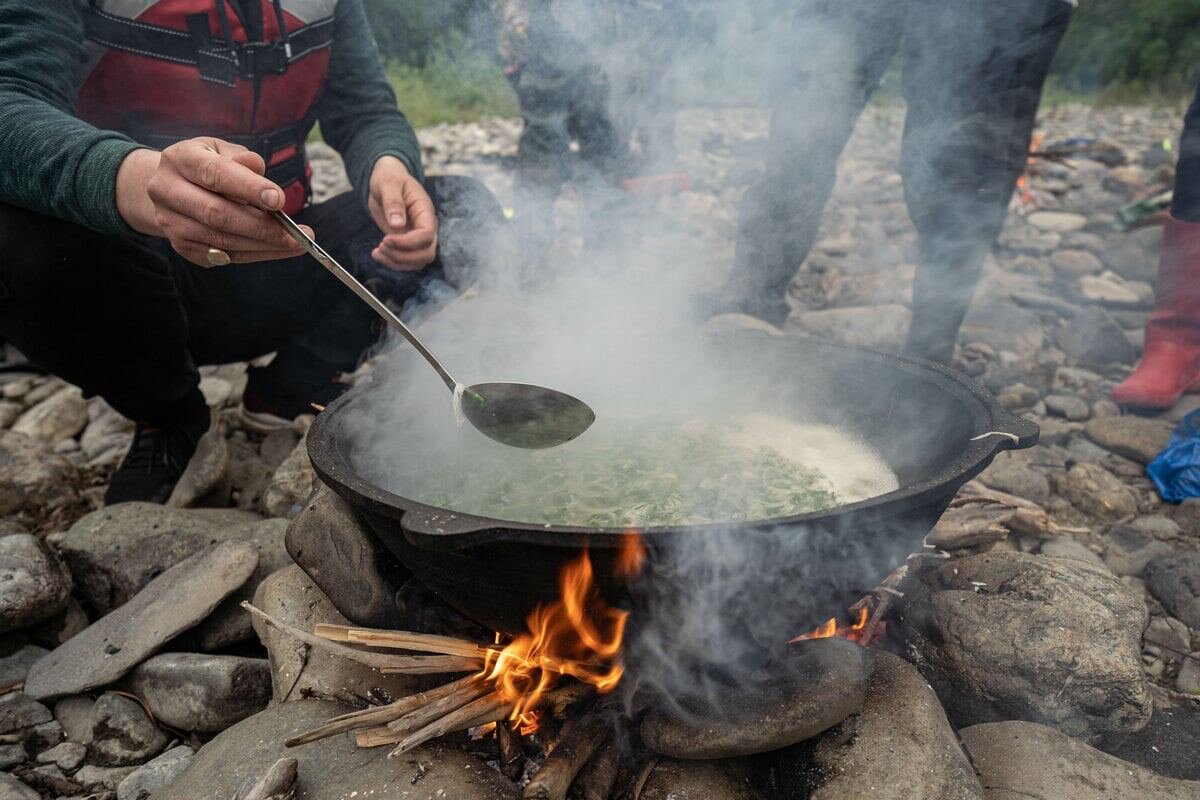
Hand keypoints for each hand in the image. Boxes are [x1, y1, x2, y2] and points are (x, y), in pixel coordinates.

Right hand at [116, 138, 311, 265]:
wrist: (170, 188)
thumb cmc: (207, 165)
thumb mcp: (222, 151)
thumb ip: (242, 159)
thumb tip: (257, 167)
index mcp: (180, 159)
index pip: (214, 174)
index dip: (248, 188)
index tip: (279, 200)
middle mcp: (167, 190)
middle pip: (217, 214)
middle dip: (261, 226)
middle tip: (296, 233)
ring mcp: (171, 222)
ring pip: (221, 240)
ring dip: (263, 245)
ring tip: (295, 243)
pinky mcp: (181, 246)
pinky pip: (223, 256)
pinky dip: (254, 254)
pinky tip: (276, 249)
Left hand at [367, 156, 436, 269]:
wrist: (386, 180)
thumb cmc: (390, 178)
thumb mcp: (389, 184)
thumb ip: (393, 202)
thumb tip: (397, 225)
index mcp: (425, 211)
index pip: (427, 235)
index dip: (408, 242)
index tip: (386, 239)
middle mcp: (425, 226)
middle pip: (426, 253)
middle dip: (403, 256)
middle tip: (381, 246)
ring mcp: (417, 237)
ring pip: (418, 261)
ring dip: (397, 262)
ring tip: (377, 253)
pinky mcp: (406, 243)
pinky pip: (406, 261)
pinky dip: (392, 263)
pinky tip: (377, 254)